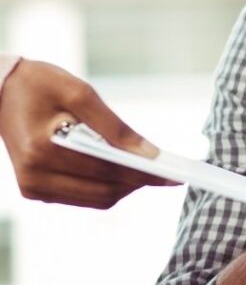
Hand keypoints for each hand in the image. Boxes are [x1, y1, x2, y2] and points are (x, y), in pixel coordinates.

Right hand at [0, 59, 176, 207]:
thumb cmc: (39, 85)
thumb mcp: (80, 93)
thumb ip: (115, 126)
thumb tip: (150, 154)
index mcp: (41, 150)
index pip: (106, 170)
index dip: (144, 173)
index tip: (174, 174)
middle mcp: (34, 177)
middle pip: (104, 191)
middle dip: (139, 182)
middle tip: (168, 173)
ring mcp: (33, 188)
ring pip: (97, 200)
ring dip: (126, 186)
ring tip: (149, 170)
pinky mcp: (35, 191)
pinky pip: (84, 197)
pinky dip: (107, 186)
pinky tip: (123, 170)